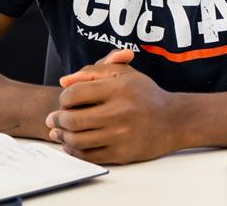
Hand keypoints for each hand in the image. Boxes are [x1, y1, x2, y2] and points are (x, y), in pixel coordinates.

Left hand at [45, 49, 177, 163]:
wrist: (173, 120)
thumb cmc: (145, 94)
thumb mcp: (124, 73)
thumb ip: (93, 71)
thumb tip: (64, 81)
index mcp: (120, 88)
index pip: (75, 94)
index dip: (64, 98)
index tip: (65, 101)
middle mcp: (120, 112)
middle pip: (72, 119)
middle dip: (57, 119)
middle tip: (53, 119)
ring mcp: (121, 135)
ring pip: (77, 140)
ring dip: (62, 136)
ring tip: (59, 131)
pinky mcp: (122, 154)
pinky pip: (88, 156)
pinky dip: (74, 151)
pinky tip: (72, 144)